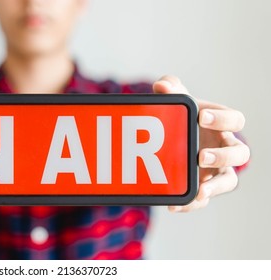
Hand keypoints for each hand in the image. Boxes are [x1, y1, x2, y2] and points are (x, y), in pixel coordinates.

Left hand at [153, 75, 249, 211]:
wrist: (166, 137)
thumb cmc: (178, 115)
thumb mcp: (172, 99)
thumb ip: (169, 88)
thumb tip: (161, 86)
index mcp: (221, 124)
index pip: (235, 119)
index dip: (222, 118)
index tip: (200, 117)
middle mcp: (224, 147)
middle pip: (240, 154)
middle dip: (223, 155)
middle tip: (201, 155)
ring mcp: (215, 169)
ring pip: (228, 180)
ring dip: (216, 186)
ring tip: (200, 190)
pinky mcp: (202, 185)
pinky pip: (203, 199)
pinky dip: (192, 203)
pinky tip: (174, 205)